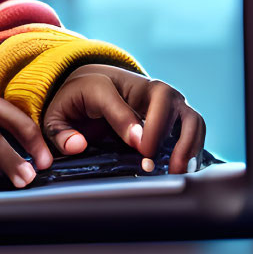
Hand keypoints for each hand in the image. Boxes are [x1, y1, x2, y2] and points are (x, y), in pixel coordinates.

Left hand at [42, 64, 205, 174]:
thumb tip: (77, 146)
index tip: (138, 148)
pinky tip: (183, 169)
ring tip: (176, 170)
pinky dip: (195, 148)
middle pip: (164, 96)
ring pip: (188, 113)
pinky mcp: (176, 114)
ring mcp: (162, 101)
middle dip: (161, 131)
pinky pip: (195, 128)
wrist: (96, 83)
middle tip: (151, 162)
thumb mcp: (57, 115)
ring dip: (188, 142)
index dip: (127, 122)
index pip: (115, 99)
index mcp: (104, 84)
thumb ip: (60, 131)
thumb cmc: (77, 101)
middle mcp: (140, 87)